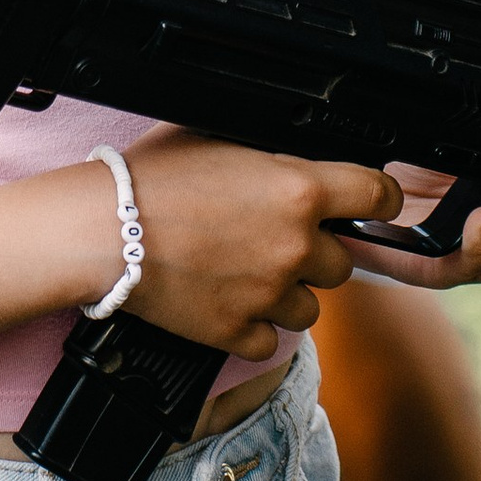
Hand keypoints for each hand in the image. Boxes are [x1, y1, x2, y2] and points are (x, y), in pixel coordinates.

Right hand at [121, 133, 399, 359]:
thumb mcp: (221, 140)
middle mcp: (295, 245)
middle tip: (271, 240)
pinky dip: (252, 327)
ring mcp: (269, 294)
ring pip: (309, 307)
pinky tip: (224, 301)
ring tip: (242, 273)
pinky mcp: (238, 331)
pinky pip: (269, 340)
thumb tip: (299, 162)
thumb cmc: (151, 176)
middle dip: (314, 253)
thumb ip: (273, 157)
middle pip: (342, 262)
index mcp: (300, 190)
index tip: (368, 205)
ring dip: (286, 294)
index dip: (376, 200)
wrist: (103, 229)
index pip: (378, 196)